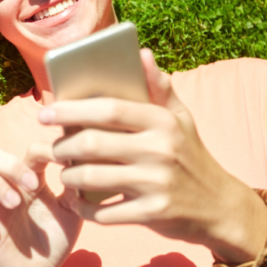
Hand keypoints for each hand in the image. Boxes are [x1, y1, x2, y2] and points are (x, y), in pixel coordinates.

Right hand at [0, 142, 81, 266]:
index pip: (25, 149)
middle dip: (8, 163)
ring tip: (15, 204)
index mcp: (25, 177)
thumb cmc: (53, 242)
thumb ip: (75, 188)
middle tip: (32, 185)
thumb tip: (81, 163)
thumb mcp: (71, 213)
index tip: (62, 161)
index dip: (43, 150)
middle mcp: (1, 184)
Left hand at [40, 49, 266, 263]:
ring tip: (65, 173)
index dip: (72, 109)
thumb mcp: (181, 119)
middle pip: (92, 143)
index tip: (46, 112)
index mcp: (162, 122)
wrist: (220, 207)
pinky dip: (83, 209)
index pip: (109, 108)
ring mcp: (157, 183)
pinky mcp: (154, 214)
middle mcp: (160, 150)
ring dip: (69, 177)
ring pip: (91, 178)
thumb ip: (158, 87)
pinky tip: (76, 202)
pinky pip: (104, 212)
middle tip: (52, 149)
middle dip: (62, 147)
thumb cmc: (190, 155)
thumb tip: (142, 52)